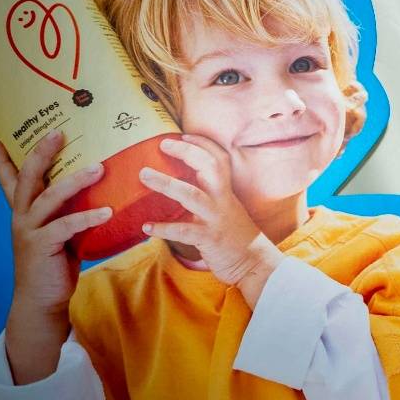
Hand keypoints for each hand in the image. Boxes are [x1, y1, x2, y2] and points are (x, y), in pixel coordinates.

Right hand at [0, 130, 112, 382]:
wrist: (42, 300)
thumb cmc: (54, 262)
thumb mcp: (59, 231)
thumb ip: (67, 211)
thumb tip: (98, 188)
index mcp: (24, 211)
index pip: (9, 180)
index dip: (1, 160)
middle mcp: (22, 217)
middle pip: (27, 178)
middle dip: (42, 154)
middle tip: (58, 133)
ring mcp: (30, 231)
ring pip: (48, 197)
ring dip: (74, 181)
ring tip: (98, 168)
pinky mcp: (43, 246)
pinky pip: (65, 226)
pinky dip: (87, 217)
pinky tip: (107, 212)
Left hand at [139, 135, 281, 304]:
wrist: (255, 264)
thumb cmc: (236, 236)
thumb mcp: (226, 211)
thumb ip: (210, 197)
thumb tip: (182, 187)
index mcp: (226, 192)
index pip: (219, 159)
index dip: (202, 144)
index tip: (182, 135)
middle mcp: (223, 200)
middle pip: (209, 166)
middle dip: (186, 152)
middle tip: (163, 145)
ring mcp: (216, 218)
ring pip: (191, 194)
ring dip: (166, 183)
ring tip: (144, 175)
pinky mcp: (209, 239)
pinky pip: (183, 231)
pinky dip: (163, 228)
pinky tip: (146, 227)